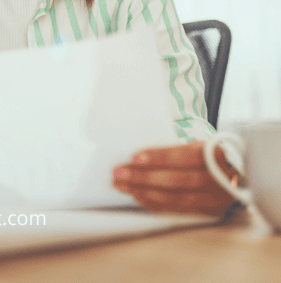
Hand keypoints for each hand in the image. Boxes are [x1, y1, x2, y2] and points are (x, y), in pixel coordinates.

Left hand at [112, 141, 237, 215]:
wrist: (238, 175)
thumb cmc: (208, 156)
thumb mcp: (198, 145)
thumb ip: (175, 150)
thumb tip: (136, 156)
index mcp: (215, 155)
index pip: (185, 156)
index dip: (159, 158)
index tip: (134, 157)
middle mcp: (217, 179)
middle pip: (178, 180)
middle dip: (144, 177)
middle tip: (118, 173)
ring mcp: (214, 198)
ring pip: (176, 198)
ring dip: (144, 192)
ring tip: (121, 185)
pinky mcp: (208, 212)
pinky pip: (176, 209)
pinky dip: (154, 203)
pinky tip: (136, 196)